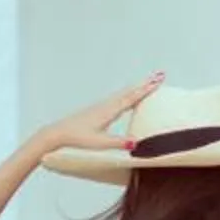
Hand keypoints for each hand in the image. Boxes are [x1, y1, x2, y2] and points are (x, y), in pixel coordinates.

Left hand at [34, 74, 162, 162]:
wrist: (59, 132)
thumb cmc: (78, 138)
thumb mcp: (99, 143)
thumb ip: (118, 143)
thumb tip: (136, 143)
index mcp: (109, 111)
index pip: (132, 98)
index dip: (146, 89)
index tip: (158, 81)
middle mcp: (107, 105)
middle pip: (130, 92)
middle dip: (146, 84)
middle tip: (161, 75)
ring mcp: (102, 106)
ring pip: (124, 94)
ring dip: (138, 87)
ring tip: (149, 82)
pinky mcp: (98, 109)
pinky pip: (118, 98)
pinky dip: (128, 94)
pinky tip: (129, 97)